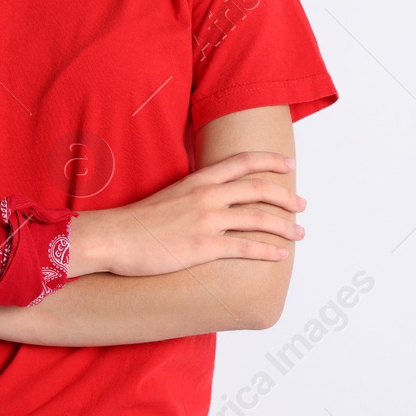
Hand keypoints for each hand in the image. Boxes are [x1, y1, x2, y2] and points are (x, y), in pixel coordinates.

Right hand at [78, 150, 305, 277]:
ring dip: (284, 226)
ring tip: (300, 233)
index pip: (243, 162)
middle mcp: (207, 196)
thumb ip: (195, 193)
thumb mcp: (170, 195)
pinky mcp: (203, 247)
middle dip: (286, 197)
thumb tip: (213, 197)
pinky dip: (268, 251)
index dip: (270, 161)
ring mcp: (206, 221)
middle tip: (303, 205)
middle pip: (258, 190)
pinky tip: (281, 255)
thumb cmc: (137, 222)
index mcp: (198, 180)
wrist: (113, 238)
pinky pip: (245, 248)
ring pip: (258, 219)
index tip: (289, 164)